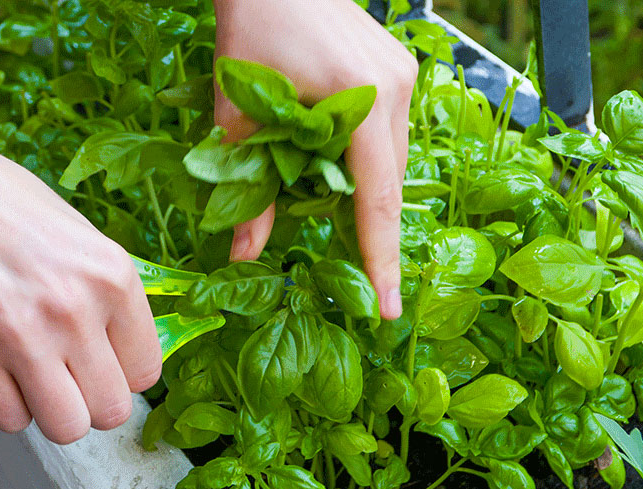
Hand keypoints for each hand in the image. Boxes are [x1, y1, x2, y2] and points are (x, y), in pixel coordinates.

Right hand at [0, 114, 161, 443]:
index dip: (120, 371)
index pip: (145, 373)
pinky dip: (5, 404)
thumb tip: (131, 362)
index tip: (97, 356)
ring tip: (32, 373)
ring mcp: (20, 335)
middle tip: (64, 371)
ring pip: (65, 428)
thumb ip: (111, 300)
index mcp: (113, 277)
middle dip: (89, 398)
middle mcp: (74, 309)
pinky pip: (9, 420)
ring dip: (50, 410)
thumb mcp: (84, 239)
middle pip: (111, 411)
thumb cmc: (7, 210)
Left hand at [214, 0, 417, 319]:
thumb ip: (248, 188)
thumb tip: (243, 254)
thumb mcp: (239, 113)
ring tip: (328, 202)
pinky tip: (333, 159)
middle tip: (354, 274)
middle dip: (369, 226)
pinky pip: (388, 129)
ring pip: (390, 156)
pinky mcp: (398, 66)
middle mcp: (394, 88)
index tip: (387, 307)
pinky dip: (364, 155)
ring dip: (363, 186)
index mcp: (359, 101)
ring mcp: (403, 74)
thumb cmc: (251, 25)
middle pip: (387, 181)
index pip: (377, 199)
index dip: (380, 259)